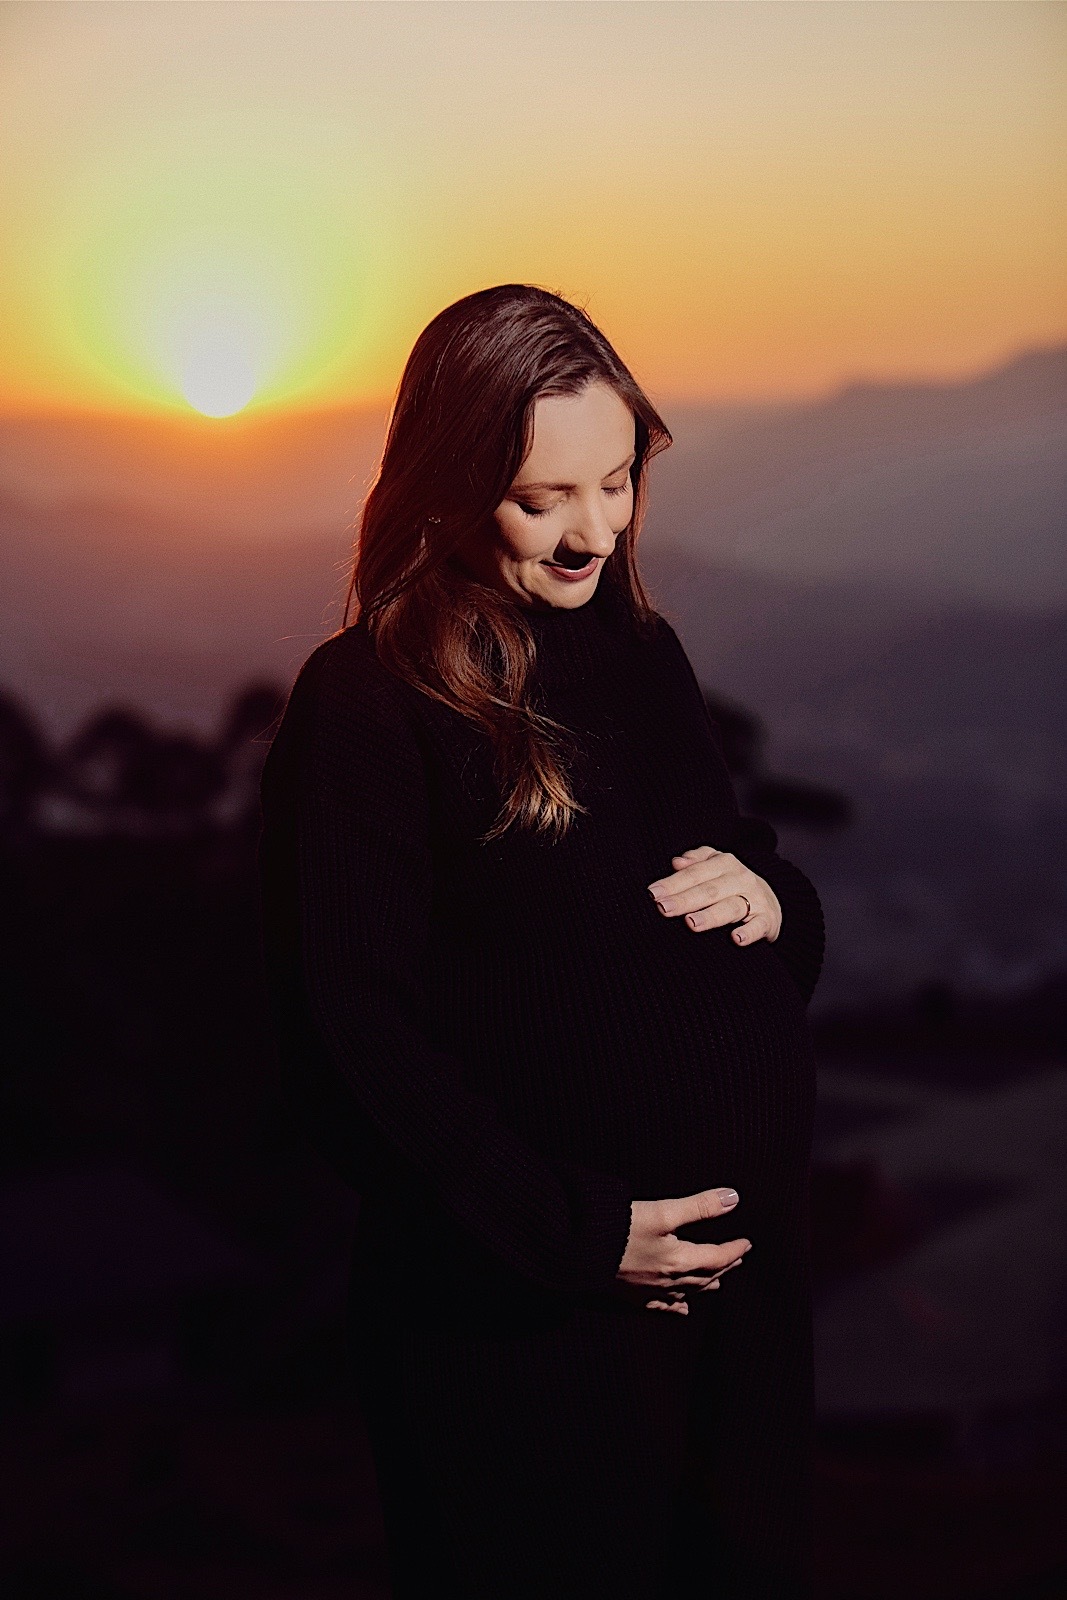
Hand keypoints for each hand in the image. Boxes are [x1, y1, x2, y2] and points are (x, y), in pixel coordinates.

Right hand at [616, 1186, 751, 1315]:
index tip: (746, 1244)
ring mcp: (652, 1292)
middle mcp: (670, 1281)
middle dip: (724, 1266)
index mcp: (680, 1260)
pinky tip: (683, 1307)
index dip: (734, 1250)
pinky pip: (664, 1307)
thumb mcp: (663, 1211)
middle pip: (706, 1276)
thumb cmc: (620, 1227)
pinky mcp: (634, 1296)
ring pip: (689, 1292)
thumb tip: (733, 1198)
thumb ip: (699, 1206)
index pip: (717, 1257)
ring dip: (706, 1284)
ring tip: (718, 1281)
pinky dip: (678, 1305)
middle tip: (737, 1257)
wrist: (581, 1249)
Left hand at [648, 845, 781, 945]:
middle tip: (663, 908)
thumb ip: (695, 862)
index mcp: (724, 864)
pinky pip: (758, 926)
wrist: (769, 902)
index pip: (694, 874)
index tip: (653, 894)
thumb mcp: (715, 866)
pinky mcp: (767, 920)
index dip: (673, 883)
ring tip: (692, 923)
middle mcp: (740, 879)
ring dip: (711, 916)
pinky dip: (749, 932)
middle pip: (708, 890)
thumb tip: (676, 862)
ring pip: (730, 907)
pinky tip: (736, 939)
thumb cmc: (731, 885)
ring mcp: (755, 900)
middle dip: (685, 899)